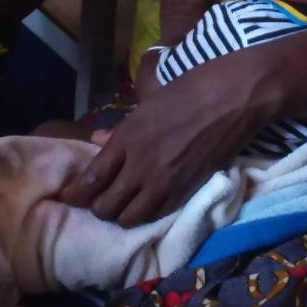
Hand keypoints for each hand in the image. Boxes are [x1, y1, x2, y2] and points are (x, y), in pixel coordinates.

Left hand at [59, 49, 270, 225]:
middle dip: (96, 206)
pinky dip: (146, 215)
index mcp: (128, 138)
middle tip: (98, 199)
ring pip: (129, 218)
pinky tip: (146, 205)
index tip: (70, 195)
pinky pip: (156, 215)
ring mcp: (164, 182)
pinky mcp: (186, 192)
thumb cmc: (192, 88)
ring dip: (120, 215)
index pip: (91, 179)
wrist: (235, 97)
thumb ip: (121, 129)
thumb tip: (97, 142)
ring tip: (122, 205)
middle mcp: (140, 166)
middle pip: (105, 206)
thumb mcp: (148, 102)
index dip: (76, 193)